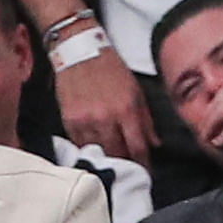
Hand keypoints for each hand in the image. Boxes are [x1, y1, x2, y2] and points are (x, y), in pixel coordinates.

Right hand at [51, 42, 156, 164]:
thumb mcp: (134, 89)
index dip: (143, 164)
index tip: (146, 173)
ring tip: (111, 164)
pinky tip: (93, 151)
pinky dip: (89, 150)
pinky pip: (80, 145)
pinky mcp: (69, 121)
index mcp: (126, 108)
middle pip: (118, 155)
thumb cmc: (109, 67)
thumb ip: (145, 118)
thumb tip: (154, 142)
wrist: (78, 49)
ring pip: (98, 153)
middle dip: (125, 165)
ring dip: (106, 160)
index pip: (138, 147)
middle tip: (129, 172)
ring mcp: (85, 121)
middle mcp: (106, 117)